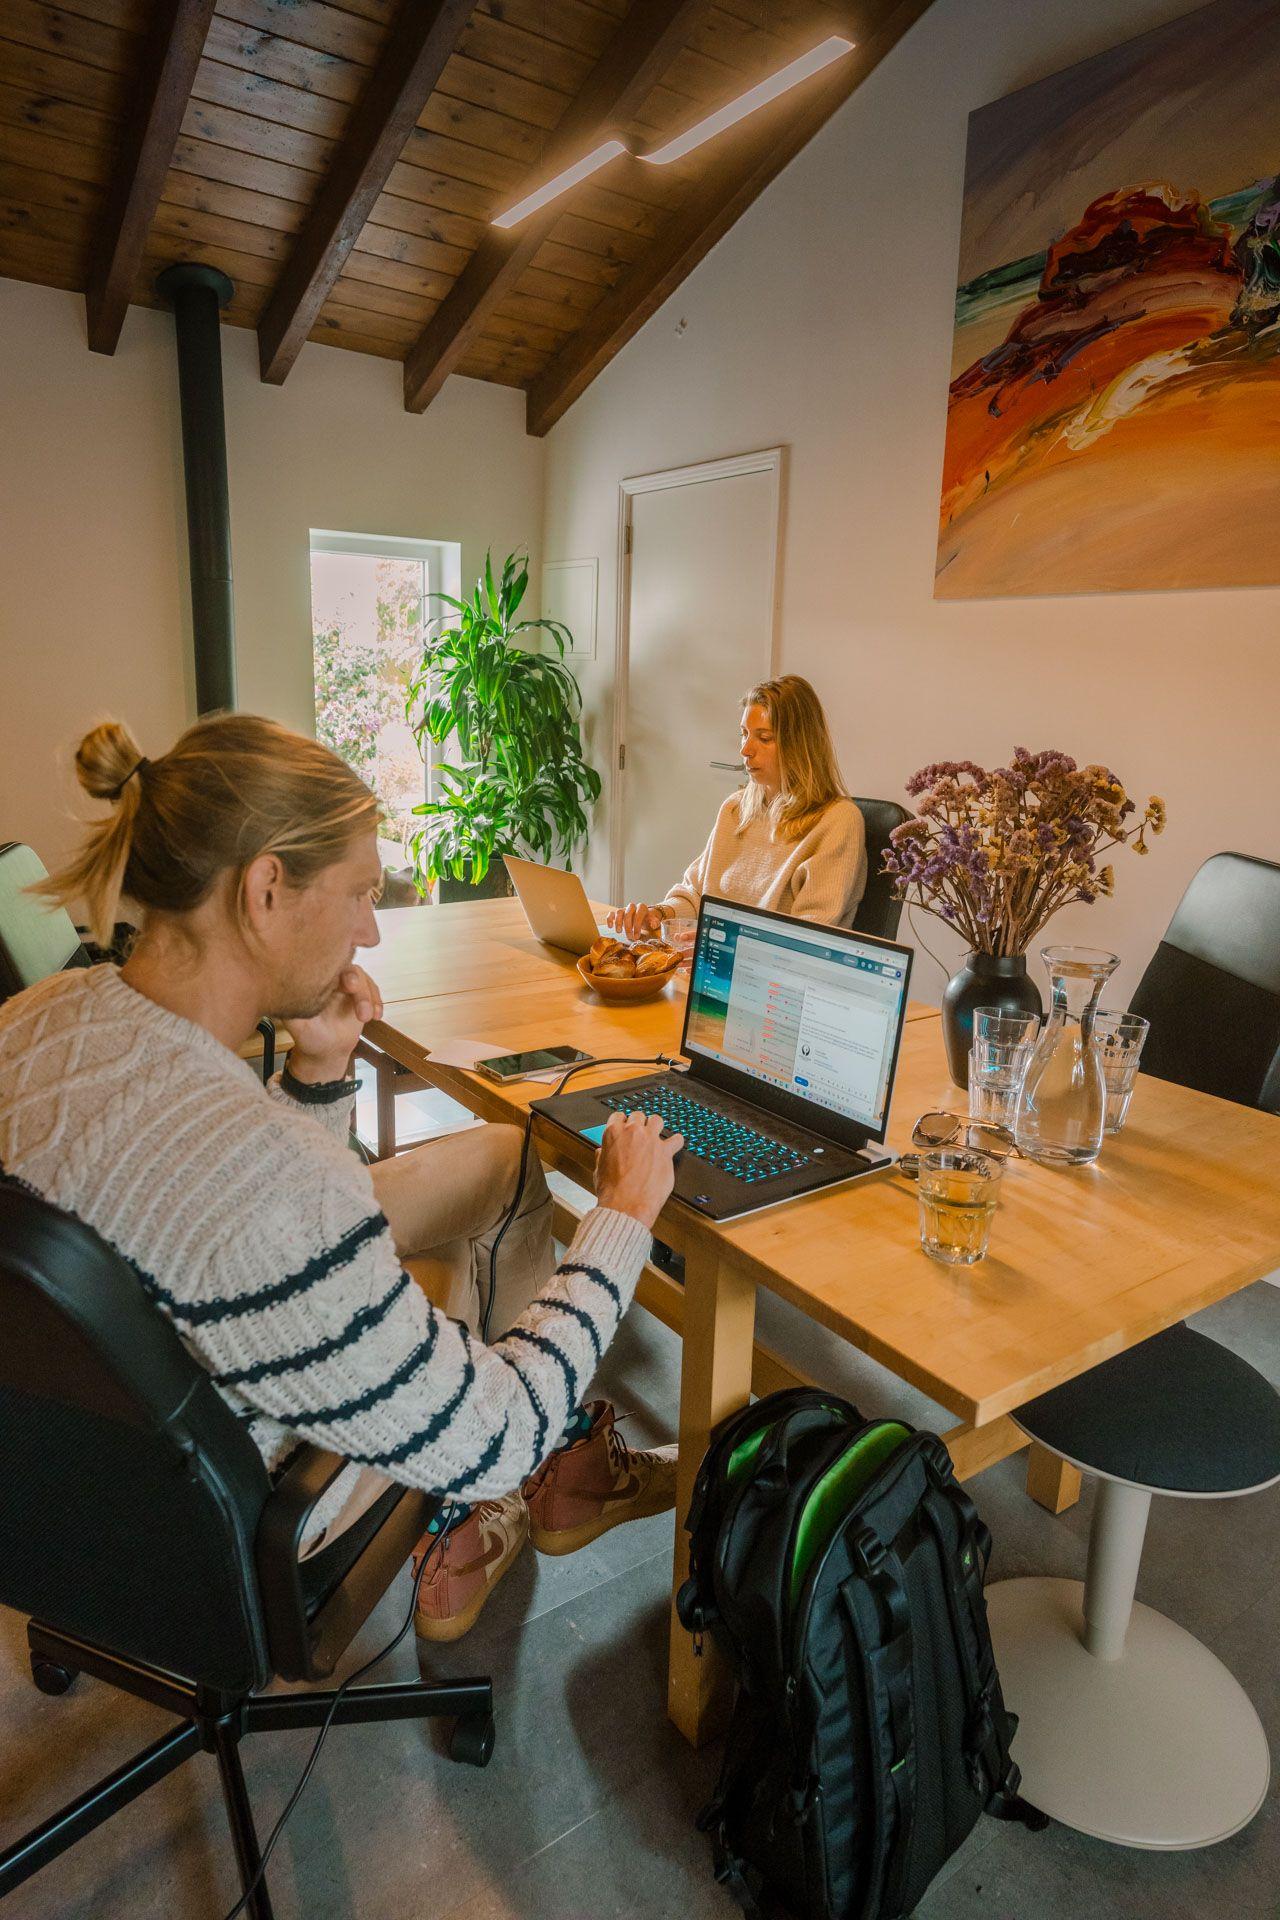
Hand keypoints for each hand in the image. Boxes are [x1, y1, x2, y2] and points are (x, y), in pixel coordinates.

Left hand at [285, 964, 382, 1082]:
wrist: (327, 1052)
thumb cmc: (308, 1037)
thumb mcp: (297, 1024)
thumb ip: (294, 1008)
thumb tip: (290, 992)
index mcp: (314, 980)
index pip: (326, 964)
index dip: (335, 965)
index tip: (340, 977)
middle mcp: (331, 978)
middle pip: (347, 967)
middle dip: (354, 978)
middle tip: (353, 988)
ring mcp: (347, 985)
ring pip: (363, 979)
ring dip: (367, 996)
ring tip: (366, 1018)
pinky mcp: (361, 995)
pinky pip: (373, 990)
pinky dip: (377, 1002)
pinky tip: (376, 1017)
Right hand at [595, 1111, 682, 1229]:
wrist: (626, 1205)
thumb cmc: (612, 1191)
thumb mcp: (599, 1170)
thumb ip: (602, 1157)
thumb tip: (601, 1153)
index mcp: (613, 1134)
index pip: (618, 1116)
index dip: (622, 1122)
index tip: (625, 1127)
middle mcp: (633, 1132)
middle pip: (638, 1116)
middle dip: (639, 1123)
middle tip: (640, 1133)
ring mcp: (651, 1140)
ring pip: (657, 1120)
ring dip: (656, 1126)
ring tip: (657, 1133)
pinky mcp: (665, 1152)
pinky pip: (677, 1139)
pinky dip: (677, 1142)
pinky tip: (676, 1144)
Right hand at [606, 901, 664, 940]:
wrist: (645, 916)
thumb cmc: (649, 920)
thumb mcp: (654, 921)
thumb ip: (655, 922)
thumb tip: (653, 924)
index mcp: (642, 908)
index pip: (638, 915)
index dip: (637, 926)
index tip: (636, 936)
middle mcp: (632, 907)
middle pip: (628, 914)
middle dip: (628, 926)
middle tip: (629, 937)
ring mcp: (624, 909)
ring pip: (619, 912)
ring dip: (618, 922)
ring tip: (619, 932)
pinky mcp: (618, 913)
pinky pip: (611, 913)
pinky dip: (609, 919)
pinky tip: (610, 927)